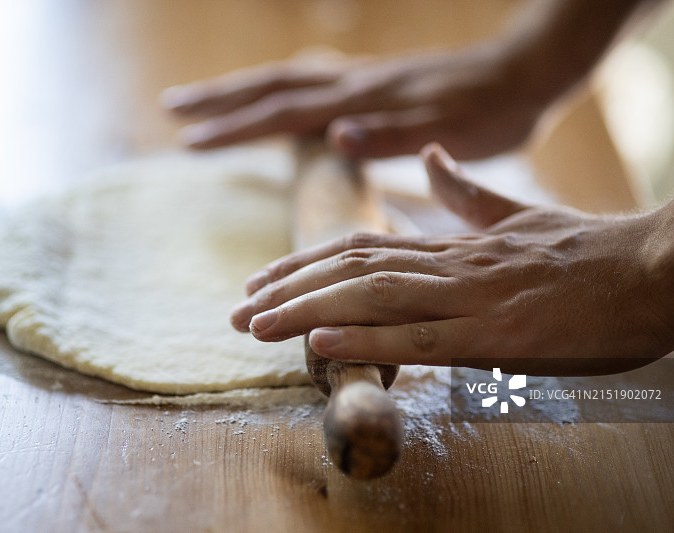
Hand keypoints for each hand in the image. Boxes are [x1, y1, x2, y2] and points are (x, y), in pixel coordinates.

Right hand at [162, 44, 545, 159]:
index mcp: (362, 101)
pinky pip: (309, 85)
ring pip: (285, 82)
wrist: (527, 72)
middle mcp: (352, 85)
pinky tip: (272, 102)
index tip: (188, 141)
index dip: (235, 128)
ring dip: (239, 92)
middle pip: (271, 87)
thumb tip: (333, 135)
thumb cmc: (494, 111)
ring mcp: (360, 82)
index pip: (283, 113)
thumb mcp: (452, 132)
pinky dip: (276, 92)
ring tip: (200, 103)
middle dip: (219, 101)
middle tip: (170, 110)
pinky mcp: (372, 86)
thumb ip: (393, 135)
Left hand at [229, 144, 673, 375]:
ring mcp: (469, 299)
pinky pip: (421, 339)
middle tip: (239, 308)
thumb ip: (467, 194)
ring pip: (373, 300)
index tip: (264, 277)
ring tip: (257, 324)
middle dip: (288, 288)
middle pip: (351, 270)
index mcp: (450, 245)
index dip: (305, 260)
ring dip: (308, 313)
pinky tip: (321, 344)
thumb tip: (429, 159)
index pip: (360, 245)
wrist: (652, 269)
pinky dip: (368, 341)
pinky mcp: (496, 333)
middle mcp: (449, 266)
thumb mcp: (518, 216)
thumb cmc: (587, 251)